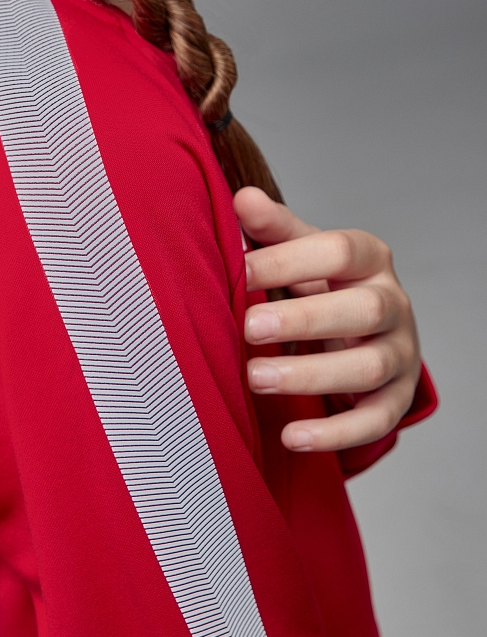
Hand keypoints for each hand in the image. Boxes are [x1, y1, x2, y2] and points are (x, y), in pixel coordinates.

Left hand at [234, 187, 421, 453]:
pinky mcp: (394, 399)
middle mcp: (392, 304)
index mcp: (369, 260)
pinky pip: (374, 420)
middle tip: (249, 328)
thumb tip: (242, 199)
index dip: (288, 260)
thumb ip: (272, 230)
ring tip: (256, 378)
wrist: (363, 333)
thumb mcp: (300, 255)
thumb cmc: (323, 286)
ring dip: (311, 375)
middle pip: (364, 310)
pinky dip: (335, 433)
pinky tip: (292, 437)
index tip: (238, 272)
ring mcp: (399, 353)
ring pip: (368, 368)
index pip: (338, 251)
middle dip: (305, 319)